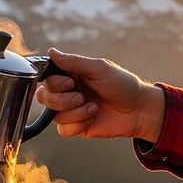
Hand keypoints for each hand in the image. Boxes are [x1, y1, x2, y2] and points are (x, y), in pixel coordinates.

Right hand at [35, 48, 164, 141]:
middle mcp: (67, 92)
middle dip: (62, 100)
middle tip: (82, 96)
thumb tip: (51, 51)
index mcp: (70, 74)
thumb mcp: (99, 68)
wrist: (139, 110)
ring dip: (75, 112)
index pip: (46, 78)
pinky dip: (77, 125)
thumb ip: (74, 62)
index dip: (54, 83)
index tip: (70, 82)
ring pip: (54, 115)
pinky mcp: (76, 127)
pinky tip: (92, 118)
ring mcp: (71, 110)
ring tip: (93, 108)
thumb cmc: (122, 85)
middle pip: (44, 97)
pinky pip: (63, 130)